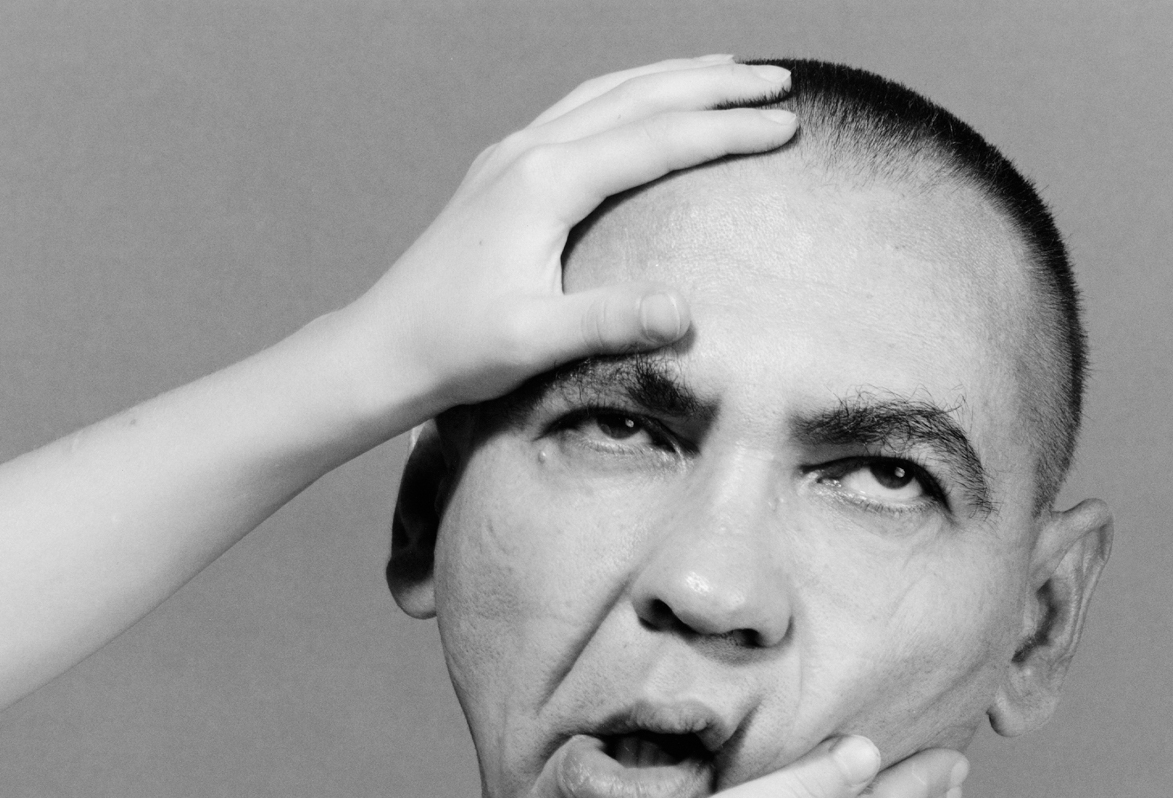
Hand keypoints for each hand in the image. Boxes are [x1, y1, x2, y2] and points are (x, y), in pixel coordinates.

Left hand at [342, 55, 796, 420]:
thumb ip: (611, 321)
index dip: (728, 132)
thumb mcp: (536, 341)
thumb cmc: (455, 348)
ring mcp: (512, 156)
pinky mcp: (502, 173)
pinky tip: (643, 105)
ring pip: (607, 93)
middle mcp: (529, 152)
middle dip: (714, 84)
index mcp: (545, 183)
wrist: (384, 348)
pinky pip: (579, 111)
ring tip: (728, 73)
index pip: (657, 140)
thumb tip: (687, 312)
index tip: (788, 124)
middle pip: (638, 96)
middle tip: (781, 80)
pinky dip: (627, 96)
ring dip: (671, 78)